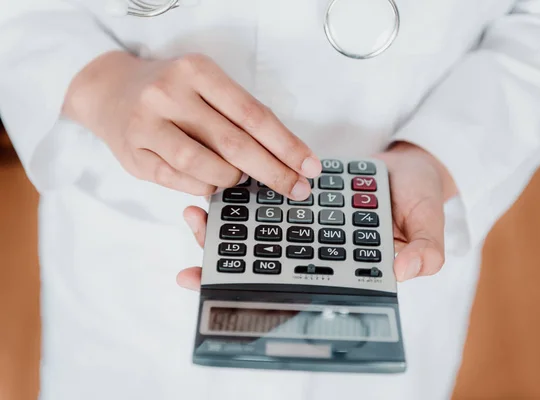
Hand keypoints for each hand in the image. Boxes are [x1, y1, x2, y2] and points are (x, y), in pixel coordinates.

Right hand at [62, 51, 320, 198]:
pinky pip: (178, 181)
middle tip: (296, 189)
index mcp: (196, 71)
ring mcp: (147, 125)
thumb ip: (237, 114)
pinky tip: (215, 186)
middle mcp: (169, 94)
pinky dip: (204, 187)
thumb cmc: (170, 89)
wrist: (109, 91)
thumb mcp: (205, 83)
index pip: (253, 114)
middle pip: (233, 143)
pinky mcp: (133, 155)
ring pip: (204, 166)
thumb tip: (281, 156)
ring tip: (244, 181)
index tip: (309, 166)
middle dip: (272, 172)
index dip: (286, 145)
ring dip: (233, 181)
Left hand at [177, 142, 456, 289]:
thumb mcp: (430, 223)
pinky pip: (266, 201)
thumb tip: (404, 271)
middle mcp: (317, 249)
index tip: (222, 293)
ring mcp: (305, 223)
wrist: (410, 164)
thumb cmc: (421, 196)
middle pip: (267, 266)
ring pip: (260, 235)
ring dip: (226, 232)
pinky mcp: (297, 196)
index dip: (263, 294)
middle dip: (228, 268)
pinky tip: (216, 193)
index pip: (300, 287)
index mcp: (342, 266)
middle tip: (192, 267)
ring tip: (195, 219)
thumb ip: (426, 250)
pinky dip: (242, 200)